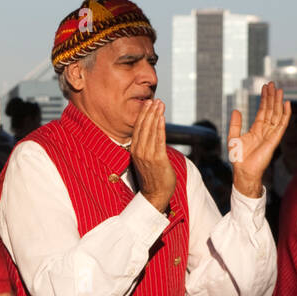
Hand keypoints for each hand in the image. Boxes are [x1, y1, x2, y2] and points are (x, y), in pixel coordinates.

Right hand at [131, 98, 175, 212]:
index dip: (143, 116)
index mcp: (134, 151)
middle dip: (149, 112)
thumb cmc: (153, 177)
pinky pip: (159, 139)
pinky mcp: (158, 159)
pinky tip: (162, 118)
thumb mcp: (145, 160)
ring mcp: (148, 155)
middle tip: (154, 100)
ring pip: (151, 131)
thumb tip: (151, 133)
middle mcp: (139, 151)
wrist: (156, 194)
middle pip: (143, 127)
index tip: (147, 104)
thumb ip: (146, 146)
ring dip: (155, 116)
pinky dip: (160, 127)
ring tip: (160, 104)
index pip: (138, 129)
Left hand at [227, 82, 289, 197]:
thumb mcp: (233, 137)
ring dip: (278, 102)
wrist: (243, 171)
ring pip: (276, 115)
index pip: (263, 111)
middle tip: (273, 84)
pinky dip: (285, 114)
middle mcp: (265, 131)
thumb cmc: (238, 158)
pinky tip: (286, 104)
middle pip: (271, 110)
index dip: (264, 99)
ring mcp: (271, 134)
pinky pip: (282, 125)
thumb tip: (236, 110)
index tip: (265, 88)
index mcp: (256, 129)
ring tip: (279, 90)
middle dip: (272, 97)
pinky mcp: (274, 140)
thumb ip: (235, 124)